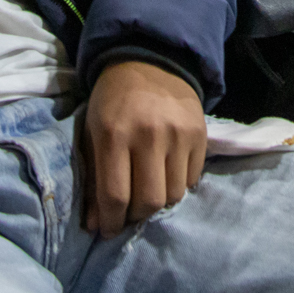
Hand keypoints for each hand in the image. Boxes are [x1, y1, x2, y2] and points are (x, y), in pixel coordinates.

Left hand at [78, 60, 206, 234]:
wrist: (151, 62)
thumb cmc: (113, 101)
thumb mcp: (93, 133)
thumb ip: (93, 178)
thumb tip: (95, 224)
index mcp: (114, 135)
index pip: (116, 196)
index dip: (111, 222)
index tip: (107, 231)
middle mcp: (149, 135)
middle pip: (149, 202)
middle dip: (136, 216)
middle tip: (128, 212)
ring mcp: (178, 134)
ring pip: (174, 195)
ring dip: (158, 202)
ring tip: (148, 192)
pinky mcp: (200, 134)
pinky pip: (192, 179)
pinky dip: (178, 184)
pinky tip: (166, 173)